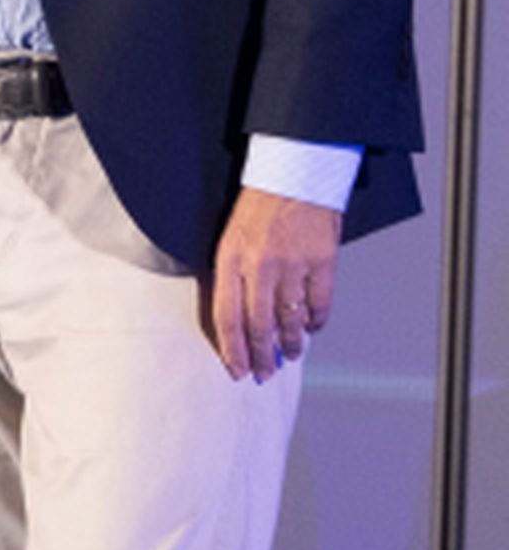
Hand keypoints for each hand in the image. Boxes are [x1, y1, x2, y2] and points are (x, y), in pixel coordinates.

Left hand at [205, 189, 341, 382]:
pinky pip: (320, 304)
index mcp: (230, 260)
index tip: (236, 369)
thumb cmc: (257, 209)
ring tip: (289, 355)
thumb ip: (231, 277)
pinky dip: (315, 321)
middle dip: (261, 356)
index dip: (231, 349)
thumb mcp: (229, 239)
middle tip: (264, 373)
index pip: (226, 316)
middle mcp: (259, 265)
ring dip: (289, 344)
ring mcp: (293, 264)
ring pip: (290, 319)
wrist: (292, 176)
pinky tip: (311, 328)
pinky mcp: (322, 261)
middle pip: (258, 325)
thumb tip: (237, 321)